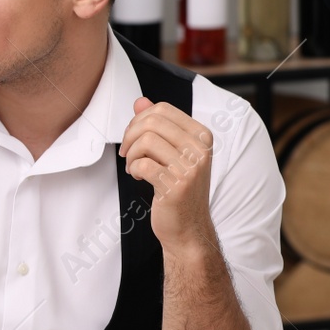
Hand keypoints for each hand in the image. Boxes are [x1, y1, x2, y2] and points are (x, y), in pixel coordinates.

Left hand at [118, 97, 216, 253]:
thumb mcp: (172, 153)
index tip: (133, 138)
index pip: (163, 109)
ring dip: (132, 155)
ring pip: (146, 141)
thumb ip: (158, 126)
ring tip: (134, 167)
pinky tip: (139, 177)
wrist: (188, 228)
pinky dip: (134, 170)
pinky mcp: (176, 185)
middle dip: (130, 135)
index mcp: (202, 135)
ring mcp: (191, 168)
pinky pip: (143, 164)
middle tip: (127, 153)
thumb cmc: (178, 188)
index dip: (139, 120)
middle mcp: (200, 149)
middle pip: (152, 122)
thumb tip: (140, 101)